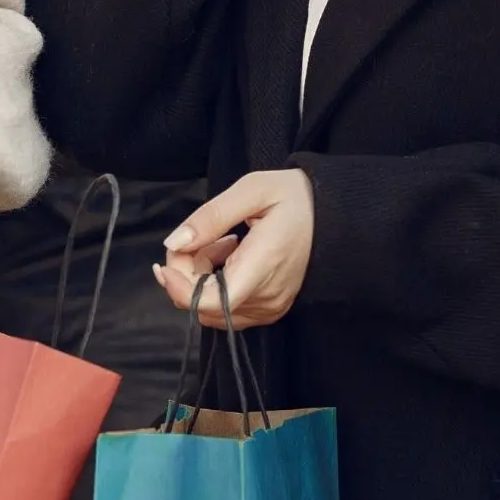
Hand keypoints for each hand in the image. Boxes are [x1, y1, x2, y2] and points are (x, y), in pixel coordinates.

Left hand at [157, 168, 312, 327]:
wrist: (335, 215)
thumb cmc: (295, 197)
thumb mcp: (252, 190)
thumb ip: (210, 218)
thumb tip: (173, 244)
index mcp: (262, 268)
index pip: (208, 302)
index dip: (177, 287)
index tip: (165, 260)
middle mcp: (266, 298)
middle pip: (202, 304)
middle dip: (186, 271)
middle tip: (199, 234)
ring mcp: (269, 308)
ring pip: (211, 307)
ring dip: (200, 276)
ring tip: (220, 241)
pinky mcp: (270, 310)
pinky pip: (227, 307)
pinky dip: (215, 284)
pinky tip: (230, 256)